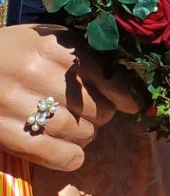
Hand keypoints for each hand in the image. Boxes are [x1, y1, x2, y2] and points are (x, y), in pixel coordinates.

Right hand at [0, 24, 140, 171]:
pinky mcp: (1, 129)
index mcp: (53, 45)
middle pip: (96, 105)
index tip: (131, 103)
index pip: (106, 75)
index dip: (124, 93)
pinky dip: (68, 157)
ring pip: (78, 130)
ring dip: (86, 134)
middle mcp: (36, 71)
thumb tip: (123, 80)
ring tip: (78, 128)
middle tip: (94, 113)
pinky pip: (48, 151)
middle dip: (102, 113)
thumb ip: (79, 53)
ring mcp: (16, 101)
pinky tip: (74, 155)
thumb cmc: (12, 51)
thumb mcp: (46, 39)